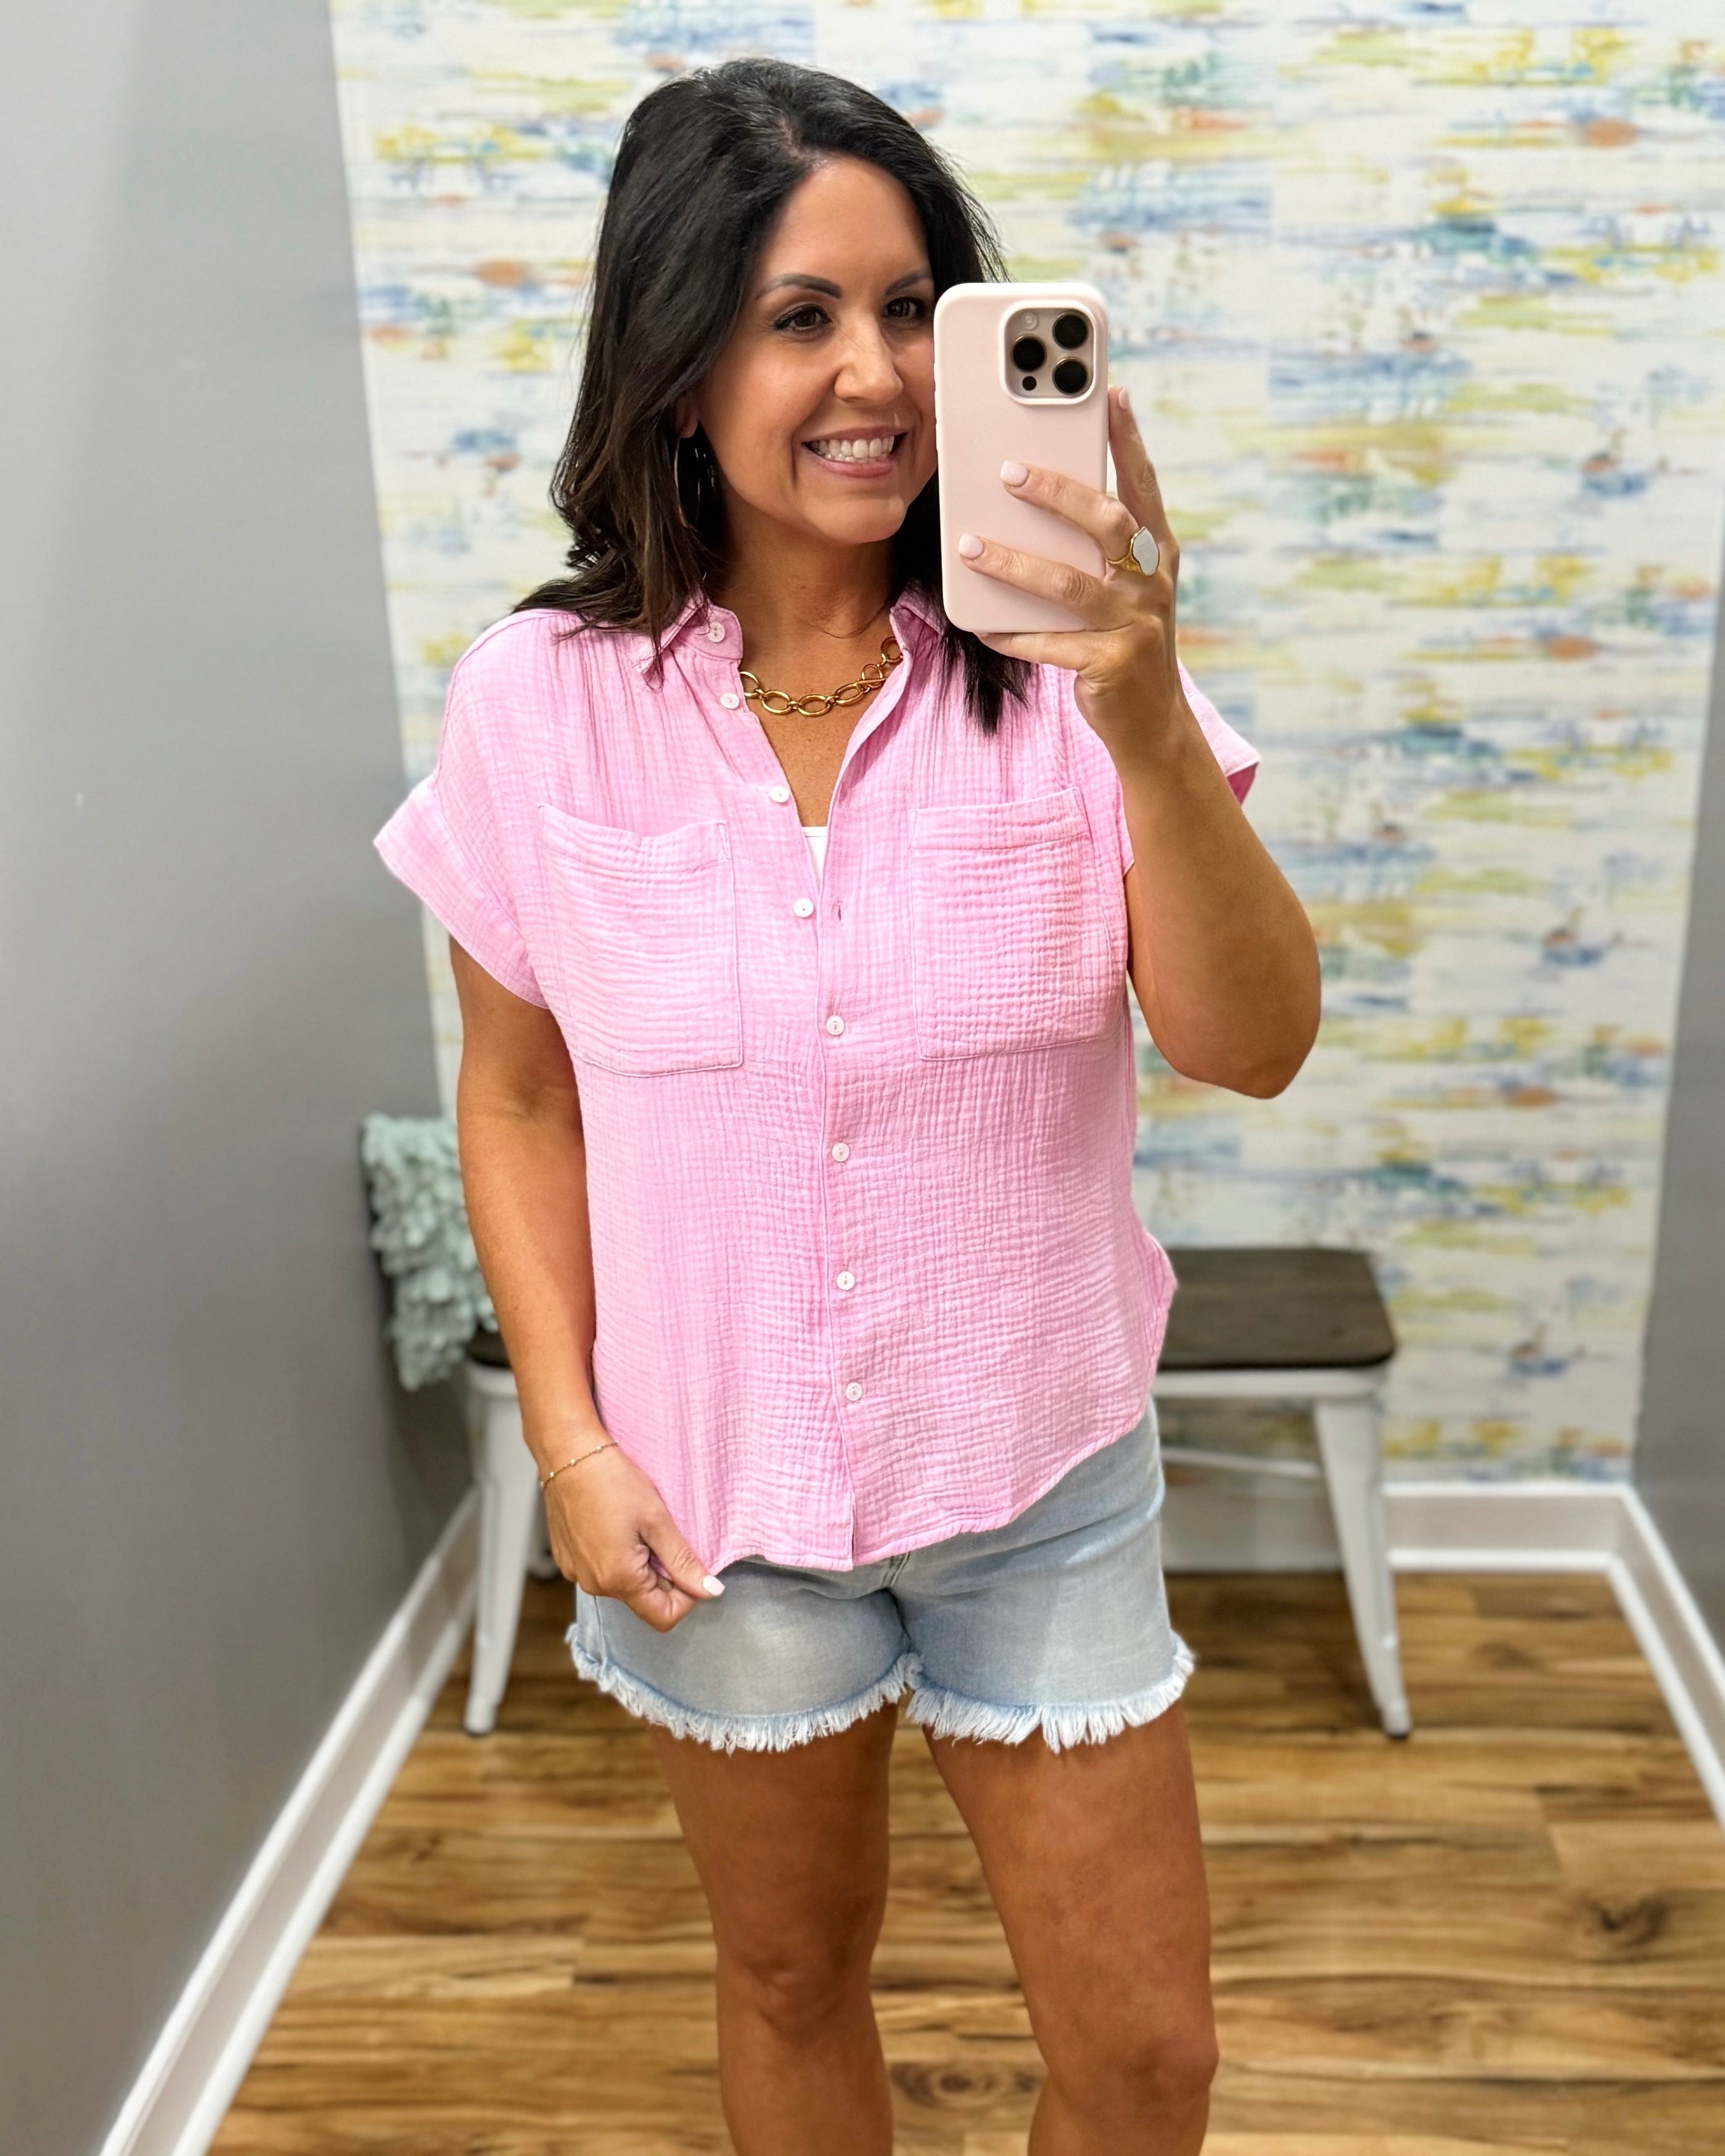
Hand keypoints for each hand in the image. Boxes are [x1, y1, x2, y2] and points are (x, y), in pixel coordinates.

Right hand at [542, 1439, 722, 1631]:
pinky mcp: (568, 1561)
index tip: (687, 1564)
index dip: (685, 1596)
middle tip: (660, 1535)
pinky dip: (616, 1556)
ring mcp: (577, 1573)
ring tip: (636, 1526)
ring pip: (623, 1585)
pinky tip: (615, 1525)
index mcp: (619, 1579)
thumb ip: (683, 1561)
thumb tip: (710, 1591)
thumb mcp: (657, 1519)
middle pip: (643, 1601)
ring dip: (639, 1565)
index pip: (664, 1618)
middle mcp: (594, 1585)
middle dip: (661, 1576)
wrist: (568, 1454)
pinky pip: (602, 1571)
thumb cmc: (612, 1480)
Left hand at [957, 384, 1186, 769]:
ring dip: (1015, 564)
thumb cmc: (1123, 640)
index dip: (1128, 439)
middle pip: (1106, 523)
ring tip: (969, 546)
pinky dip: (1012, 634)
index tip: (1111, 392)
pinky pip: (1051, 645)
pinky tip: (980, 624)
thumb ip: (1095, 545)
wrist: (1151, 724)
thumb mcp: (1121, 586)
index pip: (1143, 484)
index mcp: (1156, 552)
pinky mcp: (1111, 666)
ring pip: (1069, 585)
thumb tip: (1031, 493)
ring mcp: (1135, 625)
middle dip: (1057, 493)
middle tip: (1008, 471)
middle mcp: (1151, 582)